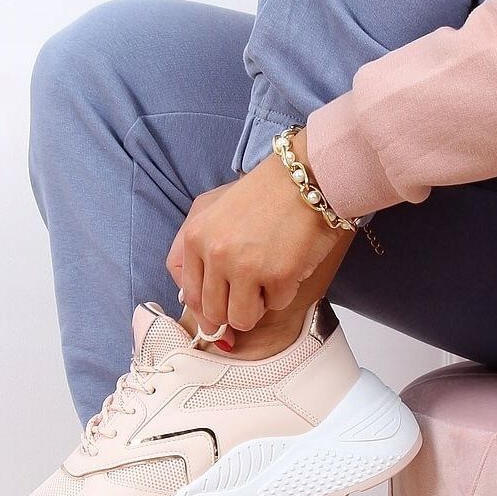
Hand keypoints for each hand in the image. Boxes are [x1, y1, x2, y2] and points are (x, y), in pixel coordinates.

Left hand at [166, 129, 344, 338]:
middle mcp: (215, 253)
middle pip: (214, 312)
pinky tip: (289, 264)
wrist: (307, 176)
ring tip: (268, 278)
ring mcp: (245, 266)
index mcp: (195, 237)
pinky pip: (276, 306)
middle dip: (233, 308)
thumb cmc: (264, 193)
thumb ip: (196, 254)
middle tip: (251, 289)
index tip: (222, 311)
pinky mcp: (277, 275)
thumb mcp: (212, 209)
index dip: (207, 310)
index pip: (189, 295)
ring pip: (241, 318)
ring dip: (257, 306)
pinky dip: (285, 291)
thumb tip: (204, 314)